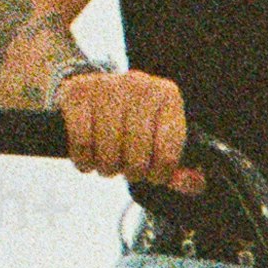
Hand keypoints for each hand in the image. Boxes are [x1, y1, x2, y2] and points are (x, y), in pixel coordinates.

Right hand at [55, 62, 194, 192]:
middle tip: (127, 168)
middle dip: (131, 172)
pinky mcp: (78, 93)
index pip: (168, 153)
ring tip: (108, 162)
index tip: (152, 174)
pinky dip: (84, 160)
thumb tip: (190, 182)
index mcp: (167, 96)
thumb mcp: (163, 143)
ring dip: (106, 168)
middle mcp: (139, 85)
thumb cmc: (134, 125)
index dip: (159, 174)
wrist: (94, 93)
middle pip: (137, 155)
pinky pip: (82, 141)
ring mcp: (107, 87)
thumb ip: (182, 171)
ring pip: (108, 150)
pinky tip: (88, 159)